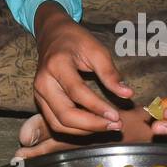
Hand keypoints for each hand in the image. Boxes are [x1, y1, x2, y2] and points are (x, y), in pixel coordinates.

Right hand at [33, 1, 132, 134]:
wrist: (52, 35)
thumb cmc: (76, 41)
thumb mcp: (96, 49)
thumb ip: (110, 73)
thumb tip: (127, 94)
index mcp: (57, 64)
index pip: (77, 92)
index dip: (97, 107)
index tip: (116, 117)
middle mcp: (43, 82)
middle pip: (65, 115)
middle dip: (92, 125)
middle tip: (115, 126)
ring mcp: (39, 94)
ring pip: (59, 124)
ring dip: (85, 131)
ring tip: (108, 127)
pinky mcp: (41, 102)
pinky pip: (56, 123)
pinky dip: (75, 130)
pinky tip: (94, 125)